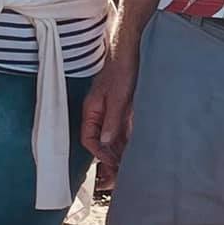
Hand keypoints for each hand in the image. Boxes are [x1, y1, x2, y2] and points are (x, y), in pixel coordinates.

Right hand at [82, 43, 139, 164]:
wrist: (132, 51)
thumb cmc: (122, 69)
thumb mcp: (118, 97)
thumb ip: (112, 120)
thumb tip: (106, 142)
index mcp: (92, 110)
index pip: (89, 138)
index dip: (98, 153)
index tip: (110, 163)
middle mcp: (100, 113)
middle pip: (101, 141)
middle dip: (109, 158)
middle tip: (119, 173)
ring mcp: (112, 112)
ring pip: (112, 138)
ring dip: (119, 152)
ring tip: (128, 167)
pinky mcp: (123, 109)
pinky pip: (122, 130)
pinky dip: (127, 142)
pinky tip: (134, 151)